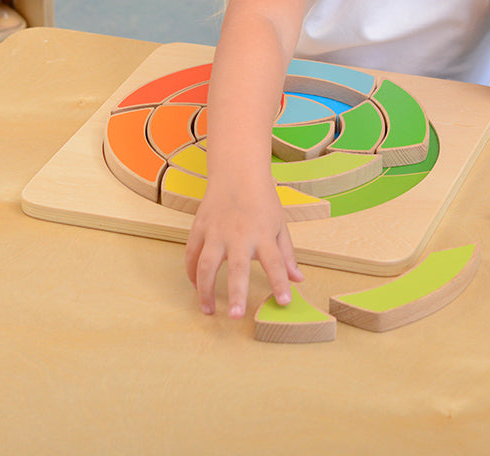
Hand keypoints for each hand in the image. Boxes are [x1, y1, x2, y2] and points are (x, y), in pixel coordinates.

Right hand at [184, 173, 304, 318]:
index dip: (280, 283)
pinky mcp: (200, 227)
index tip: (284, 302)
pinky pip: (191, 254)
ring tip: (208, 310)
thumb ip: (287, 254)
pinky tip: (196, 287)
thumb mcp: (279, 224)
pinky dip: (191, 273)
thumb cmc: (262, 199)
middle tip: (236, 316)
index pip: (275, 262)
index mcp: (263, 234)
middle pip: (237, 267)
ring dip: (205, 290)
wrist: (237, 172)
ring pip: (206, 264)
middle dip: (237, 292)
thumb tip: (298, 279)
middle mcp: (239, 234)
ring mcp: (217, 231)